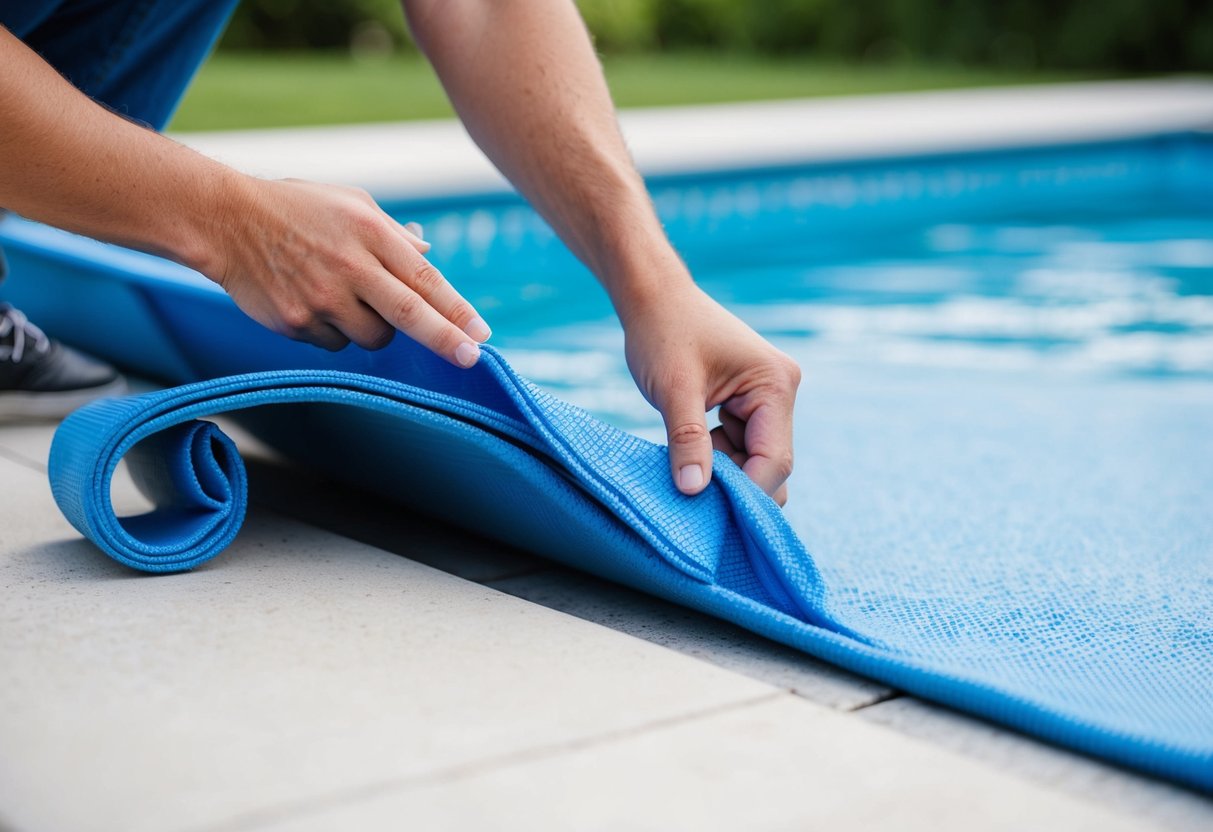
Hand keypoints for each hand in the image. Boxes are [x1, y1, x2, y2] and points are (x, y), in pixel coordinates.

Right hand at [202, 177, 490, 364]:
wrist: (224, 221)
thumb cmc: (297, 210)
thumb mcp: (351, 204)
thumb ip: (393, 235)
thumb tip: (429, 258)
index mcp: (370, 233)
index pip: (425, 279)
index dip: (456, 310)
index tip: (481, 334)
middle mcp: (349, 267)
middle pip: (410, 315)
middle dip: (445, 339)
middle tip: (471, 358)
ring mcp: (322, 298)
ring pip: (373, 337)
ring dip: (375, 327)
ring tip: (348, 296)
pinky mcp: (297, 322)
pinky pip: (336, 343)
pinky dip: (336, 330)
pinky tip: (314, 300)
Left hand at [619, 277, 800, 504]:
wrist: (653, 299)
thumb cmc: (663, 333)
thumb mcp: (673, 390)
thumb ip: (686, 440)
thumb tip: (692, 491)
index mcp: (775, 384)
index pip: (774, 459)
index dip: (746, 492)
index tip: (711, 514)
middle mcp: (780, 393)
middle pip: (770, 464)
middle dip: (736, 485)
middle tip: (693, 496)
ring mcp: (765, 400)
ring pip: (752, 460)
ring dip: (721, 473)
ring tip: (682, 468)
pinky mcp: (746, 406)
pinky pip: (738, 448)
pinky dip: (714, 459)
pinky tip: (687, 455)